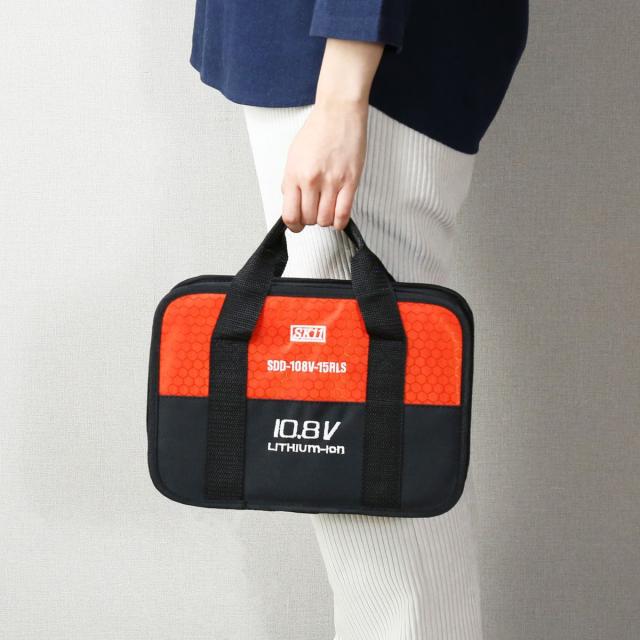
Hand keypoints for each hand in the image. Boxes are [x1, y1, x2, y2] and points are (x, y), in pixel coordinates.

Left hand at [281, 100, 367, 231]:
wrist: (338, 111)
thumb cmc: (318, 130)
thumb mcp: (293, 155)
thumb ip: (291, 181)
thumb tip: (291, 201)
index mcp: (294, 174)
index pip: (290, 215)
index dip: (293, 226)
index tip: (297, 226)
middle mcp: (311, 180)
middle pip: (309, 219)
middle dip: (310, 221)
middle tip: (313, 213)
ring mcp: (332, 182)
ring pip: (325, 220)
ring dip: (325, 220)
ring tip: (326, 210)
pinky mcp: (350, 181)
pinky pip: (343, 214)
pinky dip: (339, 222)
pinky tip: (338, 217)